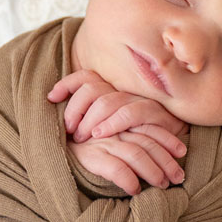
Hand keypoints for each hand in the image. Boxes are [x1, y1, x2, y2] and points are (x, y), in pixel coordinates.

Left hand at [50, 69, 187, 145]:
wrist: (170, 144)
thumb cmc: (134, 138)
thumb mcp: (106, 128)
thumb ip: (88, 120)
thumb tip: (59, 115)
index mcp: (110, 90)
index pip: (85, 77)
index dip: (66, 83)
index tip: (51, 97)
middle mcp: (123, 90)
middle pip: (91, 88)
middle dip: (75, 109)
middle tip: (70, 130)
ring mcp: (137, 99)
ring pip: (106, 100)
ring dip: (89, 121)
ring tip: (81, 137)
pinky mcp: (152, 111)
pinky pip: (129, 112)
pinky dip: (111, 124)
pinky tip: (100, 134)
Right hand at [68, 131, 184, 194]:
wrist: (47, 140)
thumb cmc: (78, 142)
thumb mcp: (103, 135)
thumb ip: (123, 137)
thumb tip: (150, 156)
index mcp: (119, 121)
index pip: (150, 127)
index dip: (168, 138)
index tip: (182, 152)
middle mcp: (114, 129)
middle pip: (148, 141)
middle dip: (167, 160)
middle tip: (178, 177)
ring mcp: (103, 142)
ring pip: (137, 153)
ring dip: (153, 171)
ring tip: (162, 185)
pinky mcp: (91, 156)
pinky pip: (116, 168)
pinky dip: (129, 180)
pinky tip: (136, 190)